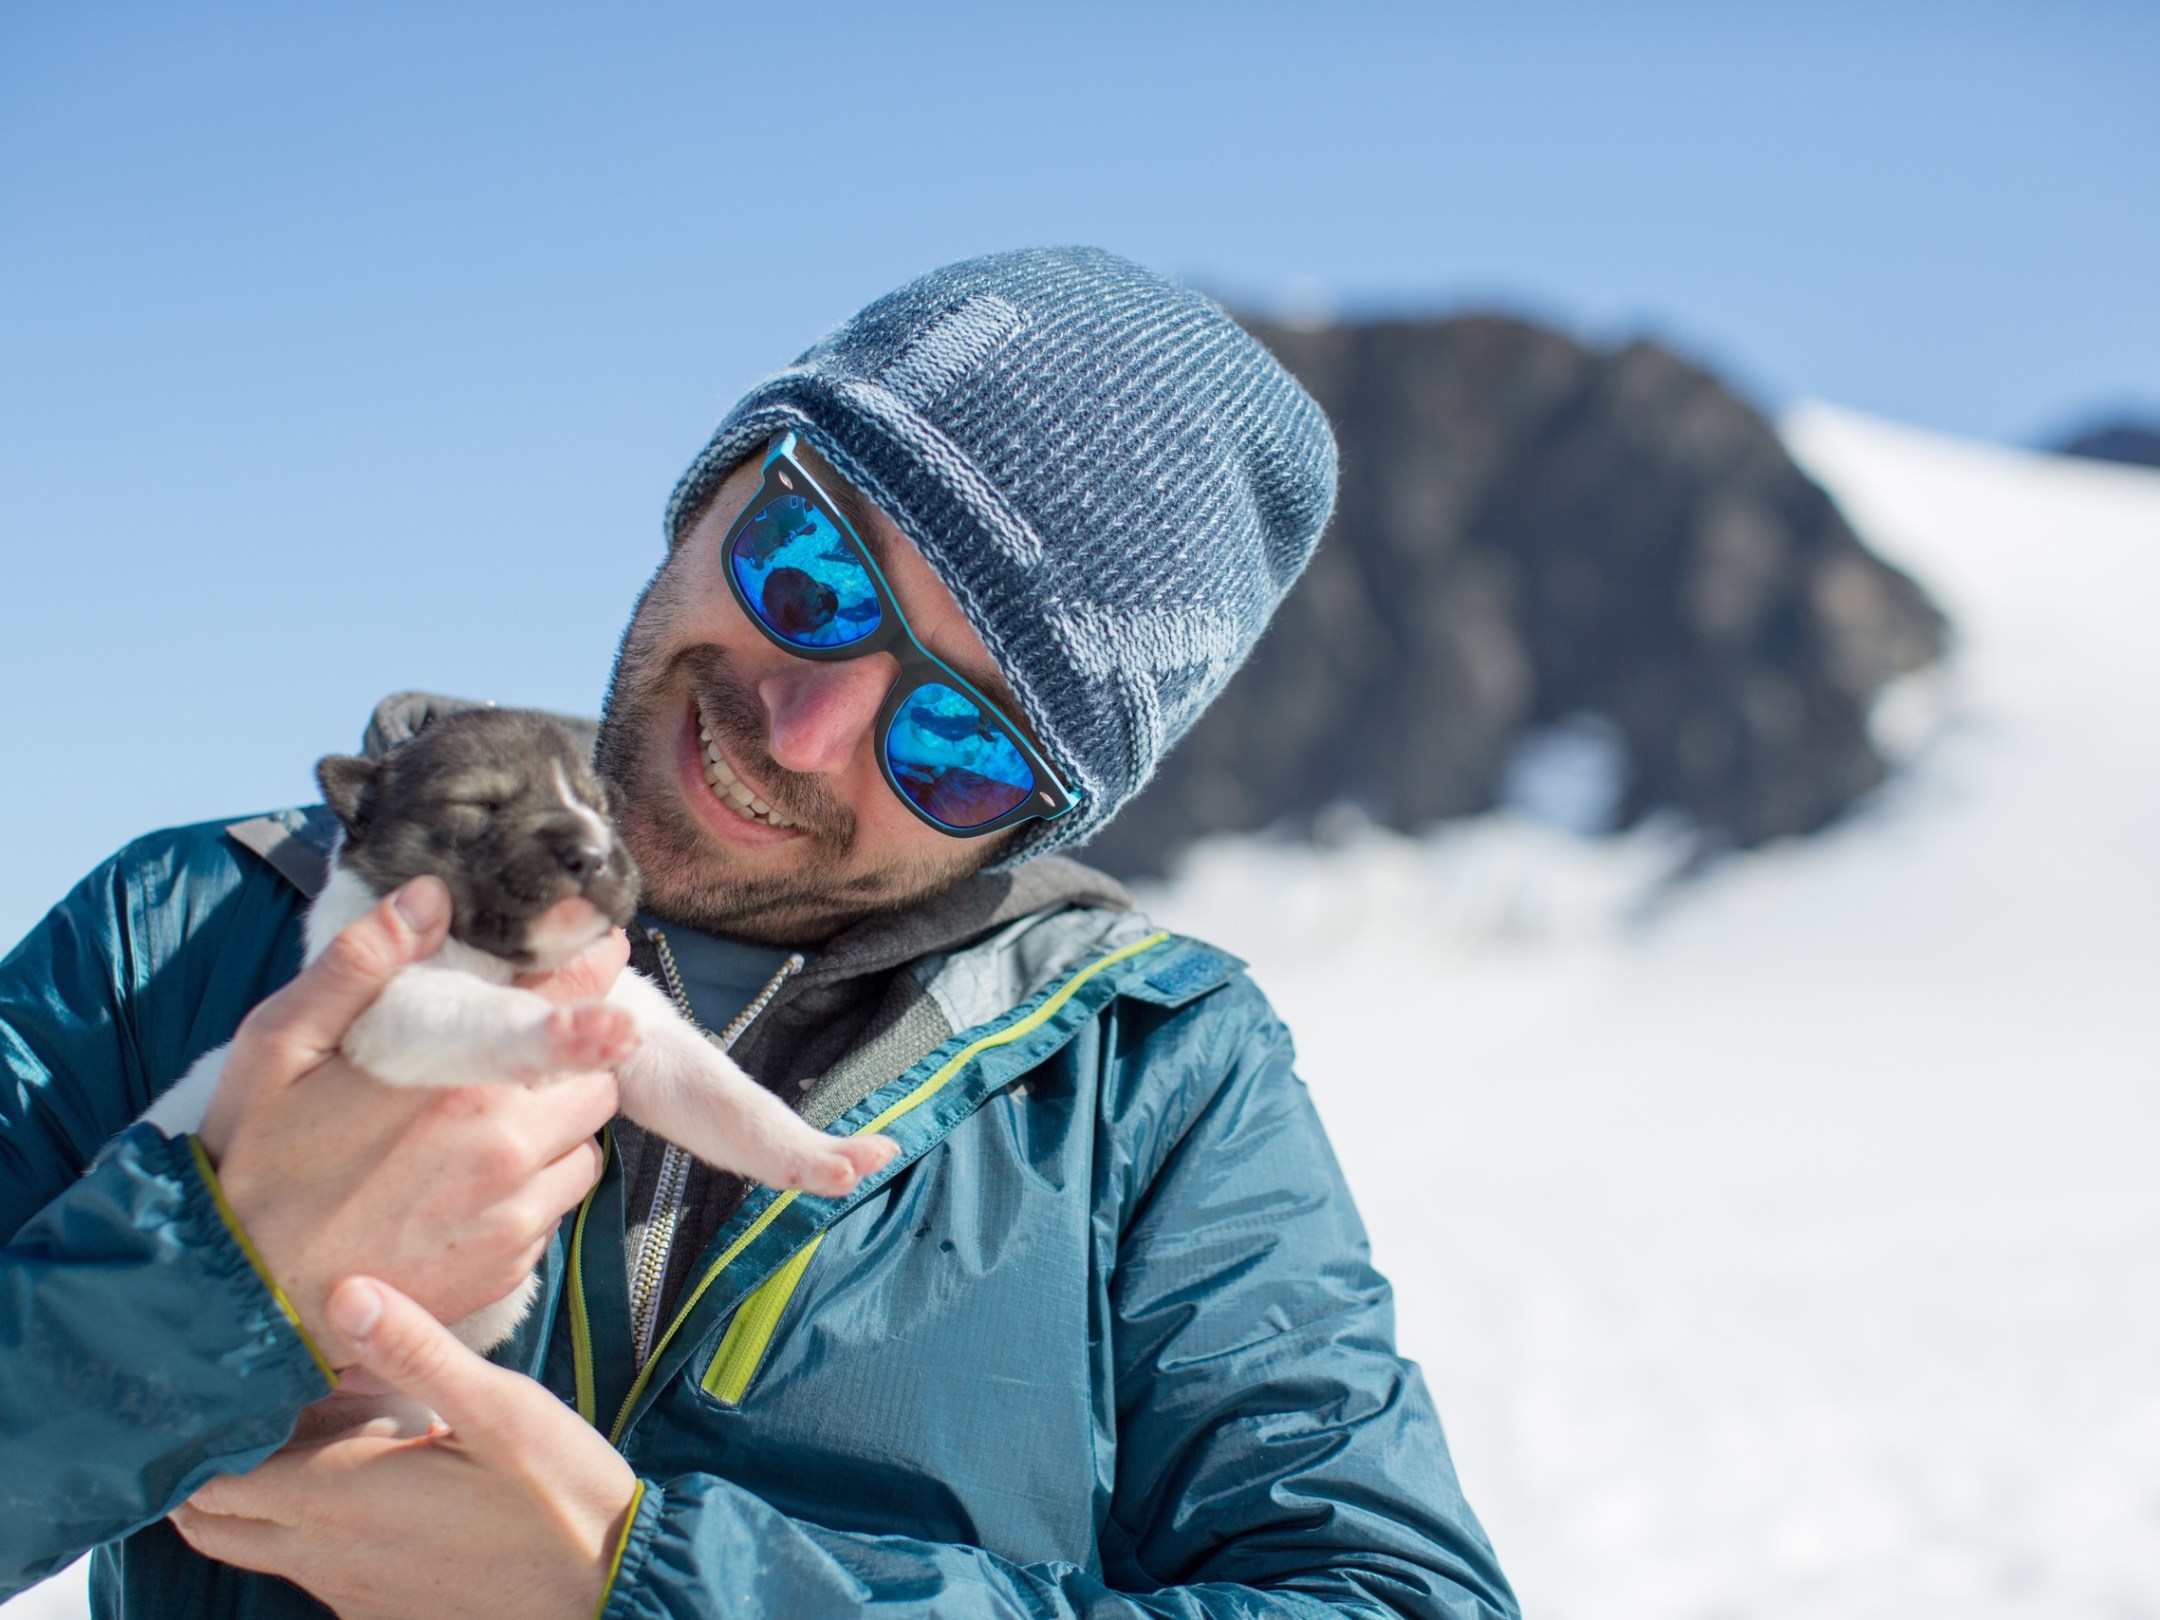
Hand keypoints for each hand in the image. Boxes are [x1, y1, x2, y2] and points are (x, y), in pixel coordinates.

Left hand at [173, 1276, 638, 1619]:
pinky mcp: (381, 1609)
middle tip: (239, 1404)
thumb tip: (346, 1290)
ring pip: (261, 1547)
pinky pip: (310, 1567)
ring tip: (306, 1428)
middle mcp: (327, 1558)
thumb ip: (416, 1350)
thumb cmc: (560, 1496)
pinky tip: (364, 1476)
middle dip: (205, 1469)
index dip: (199, 1435)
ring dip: (259, 1494)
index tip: (214, 1384)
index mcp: (340, 1502)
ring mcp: (351, 1592)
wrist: (609, 1588)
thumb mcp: (499, 1408)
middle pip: (215, 1525)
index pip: (214, 1482)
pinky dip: (305, 1523)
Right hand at [202, 879, 628, 1350]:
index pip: (571, 1007)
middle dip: (569, 1063)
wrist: (241, 1298)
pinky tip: (471, 1188)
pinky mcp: (509, 1267)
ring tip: (488, 1129)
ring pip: (585, 1147)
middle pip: (596, 1079)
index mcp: (459, 1080)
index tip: (603, 955)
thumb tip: (430, 892)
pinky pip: (555, 1210)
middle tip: (515, 1063)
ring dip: (556, 1130)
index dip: (593, 973)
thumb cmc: (256, 1163)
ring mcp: (512, 1213)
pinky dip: (533, 1192)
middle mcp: (504, 1145)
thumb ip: (360, 965)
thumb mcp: (281, 1045)